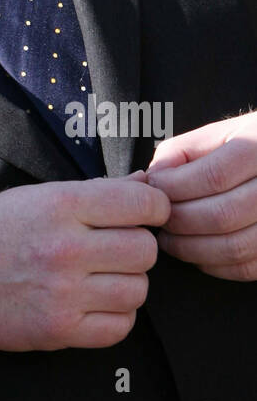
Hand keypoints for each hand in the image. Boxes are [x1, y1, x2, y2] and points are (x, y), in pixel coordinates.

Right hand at [0, 175, 169, 350]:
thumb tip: (148, 186)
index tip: (146, 214)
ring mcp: (64, 292)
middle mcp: (65, 248)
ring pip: (138, 290)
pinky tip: (92, 301)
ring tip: (99, 276)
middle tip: (114, 247)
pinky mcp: (60, 330)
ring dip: (126, 283)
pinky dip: (114, 316)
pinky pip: (120, 326)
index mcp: (61, 205)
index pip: (142, 205)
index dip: (154, 209)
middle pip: (145, 250)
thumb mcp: (37, 196)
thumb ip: (95, 192)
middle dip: (137, 247)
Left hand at [146, 113, 256, 279]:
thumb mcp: (221, 134)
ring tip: (170, 237)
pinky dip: (213, 265)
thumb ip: (183, 150)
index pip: (213, 177)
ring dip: (190, 248)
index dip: (175, 187)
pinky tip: (196, 251)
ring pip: (233, 247)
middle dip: (178, 220)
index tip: (153, 187)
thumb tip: (153, 178)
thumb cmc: (250, 147)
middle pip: (221, 215)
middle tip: (157, 217)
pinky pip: (246, 267)